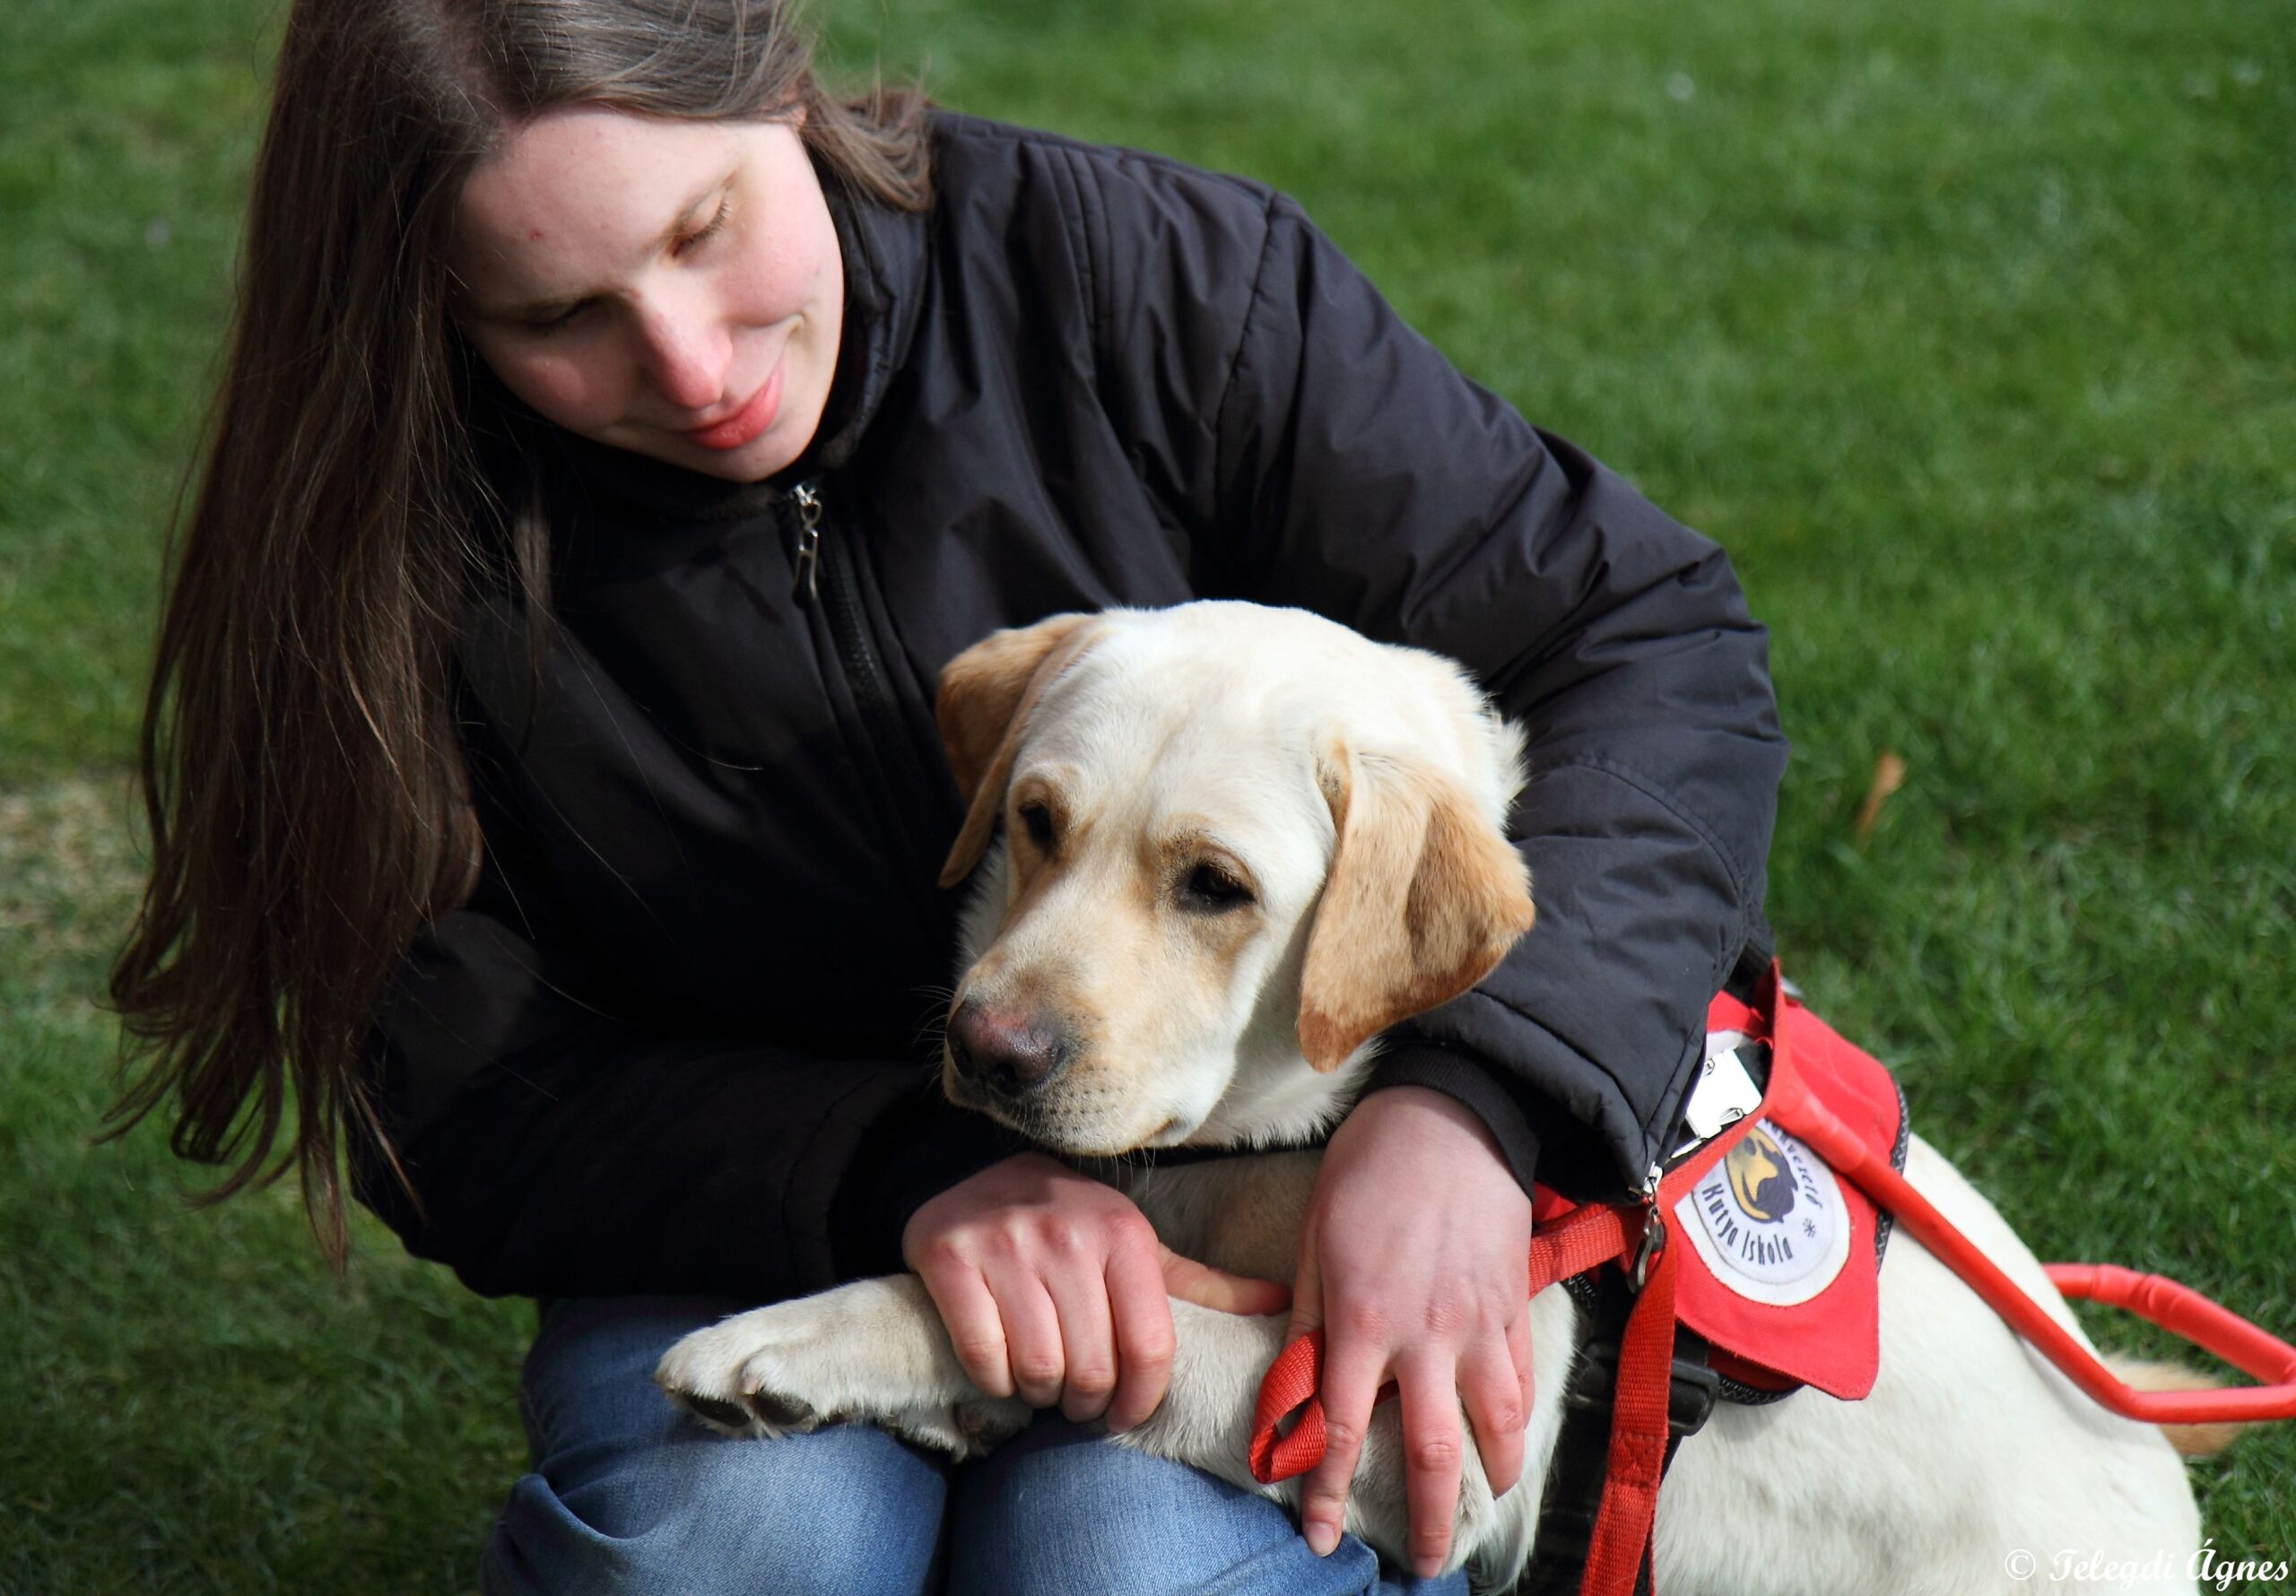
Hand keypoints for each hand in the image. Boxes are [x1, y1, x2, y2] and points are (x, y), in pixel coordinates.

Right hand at [903, 1151, 1290, 1430]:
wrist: (974, 1174)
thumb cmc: (1070, 1225)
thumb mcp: (1138, 1248)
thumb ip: (1205, 1284)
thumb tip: (1284, 1302)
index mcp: (1124, 1233)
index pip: (1149, 1349)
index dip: (1141, 1400)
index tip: (1128, 1414)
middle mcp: (1068, 1234)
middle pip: (1093, 1369)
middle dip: (1087, 1402)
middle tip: (1079, 1396)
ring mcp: (1007, 1244)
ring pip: (1039, 1369)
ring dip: (1041, 1393)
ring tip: (1042, 1379)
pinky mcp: (951, 1257)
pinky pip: (984, 1356)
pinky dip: (995, 1380)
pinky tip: (1002, 1366)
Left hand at [1288, 1087, 1534, 1577]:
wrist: (1449, 1112)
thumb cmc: (1366, 1170)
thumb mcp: (1313, 1242)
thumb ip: (1307, 1329)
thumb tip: (1290, 1401)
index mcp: (1364, 1319)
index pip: (1341, 1428)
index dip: (1329, 1490)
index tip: (1321, 1534)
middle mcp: (1428, 1333)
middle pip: (1432, 1450)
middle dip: (1425, 1517)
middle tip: (1420, 1562)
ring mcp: (1481, 1321)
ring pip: (1498, 1424)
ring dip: (1488, 1478)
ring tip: (1477, 1508)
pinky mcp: (1515, 1303)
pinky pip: (1524, 1379)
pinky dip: (1519, 1421)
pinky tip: (1508, 1442)